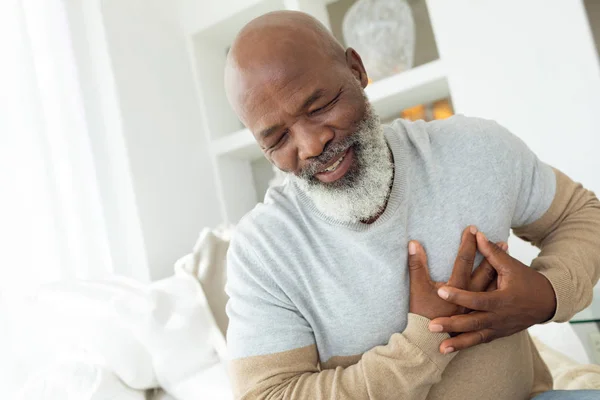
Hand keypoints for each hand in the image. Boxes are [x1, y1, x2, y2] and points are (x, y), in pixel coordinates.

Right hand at [408, 226, 506, 321]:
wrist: (427, 341)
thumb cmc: (421, 313)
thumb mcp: (418, 287)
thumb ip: (416, 264)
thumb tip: (413, 243)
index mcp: (457, 288)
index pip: (464, 260)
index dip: (468, 243)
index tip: (472, 228)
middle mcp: (471, 298)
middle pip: (483, 271)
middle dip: (490, 253)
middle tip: (500, 239)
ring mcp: (477, 308)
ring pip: (492, 286)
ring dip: (499, 269)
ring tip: (507, 254)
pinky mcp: (479, 318)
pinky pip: (493, 302)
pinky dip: (498, 289)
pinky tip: (504, 281)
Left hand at [429, 231, 556, 353]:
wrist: (548, 303)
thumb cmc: (528, 281)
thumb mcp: (512, 266)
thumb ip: (492, 253)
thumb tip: (477, 234)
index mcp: (502, 300)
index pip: (477, 299)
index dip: (459, 296)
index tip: (440, 291)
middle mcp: (500, 317)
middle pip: (473, 322)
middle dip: (452, 325)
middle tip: (431, 326)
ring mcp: (499, 328)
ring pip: (475, 337)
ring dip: (457, 342)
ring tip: (439, 348)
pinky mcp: (498, 334)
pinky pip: (480, 341)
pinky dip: (466, 345)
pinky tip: (450, 349)